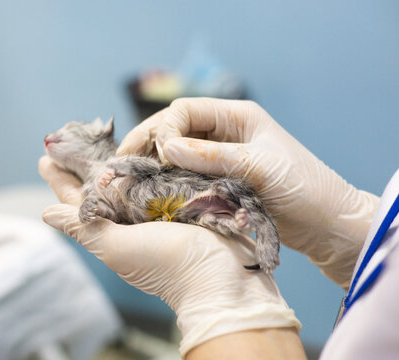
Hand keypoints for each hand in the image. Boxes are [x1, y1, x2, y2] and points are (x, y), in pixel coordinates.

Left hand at [39, 156, 300, 356]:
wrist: (222, 275)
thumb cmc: (166, 266)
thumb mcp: (117, 248)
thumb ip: (84, 228)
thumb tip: (46, 213)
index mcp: (113, 230)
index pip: (79, 201)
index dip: (61, 180)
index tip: (45, 158)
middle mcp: (133, 217)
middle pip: (103, 183)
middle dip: (85, 161)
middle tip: (68, 138)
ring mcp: (159, 206)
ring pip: (131, 175)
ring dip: (114, 155)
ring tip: (97, 134)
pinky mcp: (184, 196)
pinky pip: (161, 172)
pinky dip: (149, 157)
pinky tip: (140, 140)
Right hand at [117, 98, 379, 288]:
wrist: (326, 224)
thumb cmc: (303, 188)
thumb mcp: (258, 168)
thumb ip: (212, 157)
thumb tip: (166, 148)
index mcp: (235, 116)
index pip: (183, 112)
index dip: (164, 130)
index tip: (159, 156)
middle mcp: (223, 132)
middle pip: (173, 130)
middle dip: (147, 144)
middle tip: (121, 165)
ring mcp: (220, 157)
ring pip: (175, 154)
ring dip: (153, 165)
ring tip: (129, 180)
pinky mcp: (219, 181)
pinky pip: (184, 175)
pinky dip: (167, 182)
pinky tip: (151, 193)